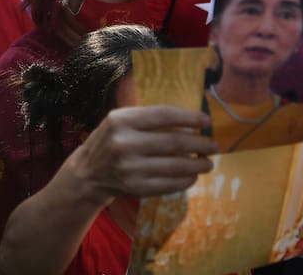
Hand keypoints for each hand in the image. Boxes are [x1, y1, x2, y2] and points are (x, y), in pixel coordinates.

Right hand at [69, 106, 215, 203]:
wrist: (88, 173)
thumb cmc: (111, 141)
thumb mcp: (120, 121)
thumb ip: (149, 119)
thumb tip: (192, 125)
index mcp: (121, 120)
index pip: (163, 115)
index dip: (189, 117)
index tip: (206, 121)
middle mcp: (124, 143)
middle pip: (174, 142)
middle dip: (200, 144)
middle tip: (214, 145)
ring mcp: (130, 168)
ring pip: (176, 166)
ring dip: (198, 164)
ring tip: (207, 162)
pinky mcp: (137, 188)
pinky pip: (171, 184)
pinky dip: (187, 180)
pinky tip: (192, 175)